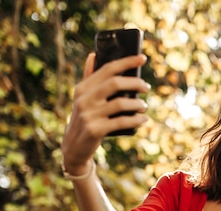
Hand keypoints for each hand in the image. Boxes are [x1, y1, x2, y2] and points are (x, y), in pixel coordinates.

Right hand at [61, 53, 149, 173]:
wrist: (74, 147)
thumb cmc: (84, 118)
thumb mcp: (82, 98)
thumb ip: (89, 78)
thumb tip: (93, 54)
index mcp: (82, 88)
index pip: (107, 69)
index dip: (127, 62)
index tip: (143, 58)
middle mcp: (84, 99)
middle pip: (115, 83)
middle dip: (135, 83)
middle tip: (146, 87)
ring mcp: (89, 115)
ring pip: (120, 103)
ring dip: (137, 104)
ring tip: (144, 106)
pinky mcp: (95, 130)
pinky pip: (121, 122)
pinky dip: (136, 120)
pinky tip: (143, 119)